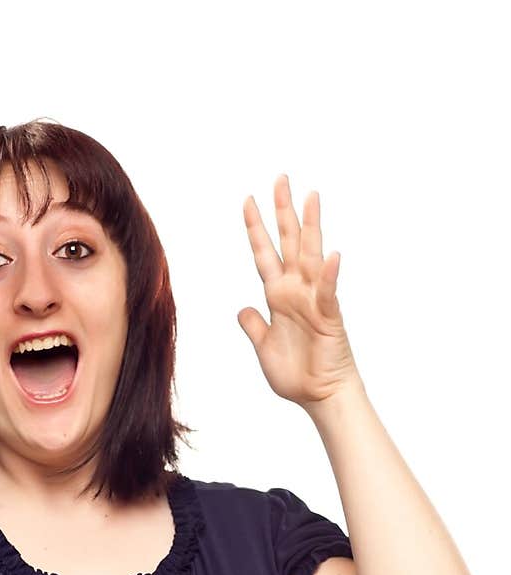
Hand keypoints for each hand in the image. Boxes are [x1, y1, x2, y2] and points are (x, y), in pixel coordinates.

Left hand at [237, 173, 361, 406]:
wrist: (320, 395)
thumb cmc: (296, 373)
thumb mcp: (263, 348)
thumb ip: (254, 326)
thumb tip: (242, 309)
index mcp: (278, 296)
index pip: (264, 254)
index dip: (256, 228)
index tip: (248, 200)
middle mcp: (296, 291)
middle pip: (290, 243)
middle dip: (284, 211)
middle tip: (281, 178)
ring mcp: (314, 300)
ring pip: (312, 256)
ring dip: (312, 227)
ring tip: (312, 196)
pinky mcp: (329, 317)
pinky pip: (329, 293)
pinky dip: (330, 276)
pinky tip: (332, 256)